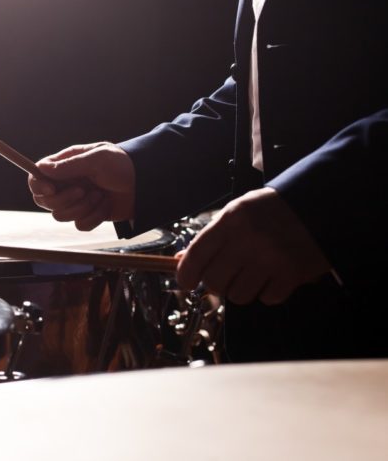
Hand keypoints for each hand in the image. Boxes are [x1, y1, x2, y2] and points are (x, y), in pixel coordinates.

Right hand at [27, 142, 134, 230]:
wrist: (146, 186)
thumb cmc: (123, 165)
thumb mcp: (97, 160)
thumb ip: (69, 165)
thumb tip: (42, 168)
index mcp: (66, 165)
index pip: (37, 176)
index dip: (38, 184)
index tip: (50, 188)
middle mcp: (67, 183)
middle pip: (44, 200)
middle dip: (64, 199)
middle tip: (84, 190)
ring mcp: (76, 200)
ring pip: (60, 215)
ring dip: (82, 208)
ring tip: (100, 196)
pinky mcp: (88, 214)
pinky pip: (79, 225)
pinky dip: (94, 217)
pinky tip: (106, 205)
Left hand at [177, 187, 331, 304]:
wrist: (322, 204)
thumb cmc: (273, 209)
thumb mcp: (238, 212)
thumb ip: (211, 236)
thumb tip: (181, 259)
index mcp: (231, 221)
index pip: (196, 256)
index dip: (185, 274)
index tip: (185, 281)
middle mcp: (248, 240)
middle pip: (214, 282)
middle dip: (216, 284)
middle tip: (225, 276)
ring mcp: (271, 259)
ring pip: (238, 295)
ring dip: (242, 289)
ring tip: (253, 274)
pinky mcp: (292, 274)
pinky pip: (267, 298)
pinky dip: (268, 292)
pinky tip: (274, 275)